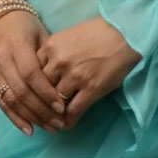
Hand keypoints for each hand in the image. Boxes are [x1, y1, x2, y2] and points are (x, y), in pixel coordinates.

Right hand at [0, 10, 68, 135]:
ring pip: (11, 100)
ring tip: (49, 128)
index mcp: (17, 44)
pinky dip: (15, 118)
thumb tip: (67, 83)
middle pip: (21, 91)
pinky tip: (29, 129)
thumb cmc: (27, 26)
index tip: (62, 106)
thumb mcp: (41, 34)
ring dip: (31, 117)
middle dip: (41, 110)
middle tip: (59, 123)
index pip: (31, 74)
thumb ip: (50, 57)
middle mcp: (2, 58)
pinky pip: (1, 103)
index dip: (46, 92)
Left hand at [35, 15, 141, 130]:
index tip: (33, 98)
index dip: (33, 87)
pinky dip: (68, 121)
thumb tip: (43, 76)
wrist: (125, 33)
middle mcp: (59, 61)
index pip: (32, 73)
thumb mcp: (68, 36)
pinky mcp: (91, 88)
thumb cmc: (98, 33)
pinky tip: (67, 124)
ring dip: (54, 115)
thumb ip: (53, 53)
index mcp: (51, 46)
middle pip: (41, 89)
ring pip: (56, 103)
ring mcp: (75, 75)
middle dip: (41, 103)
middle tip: (40, 114)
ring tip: (54, 122)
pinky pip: (73, 111)